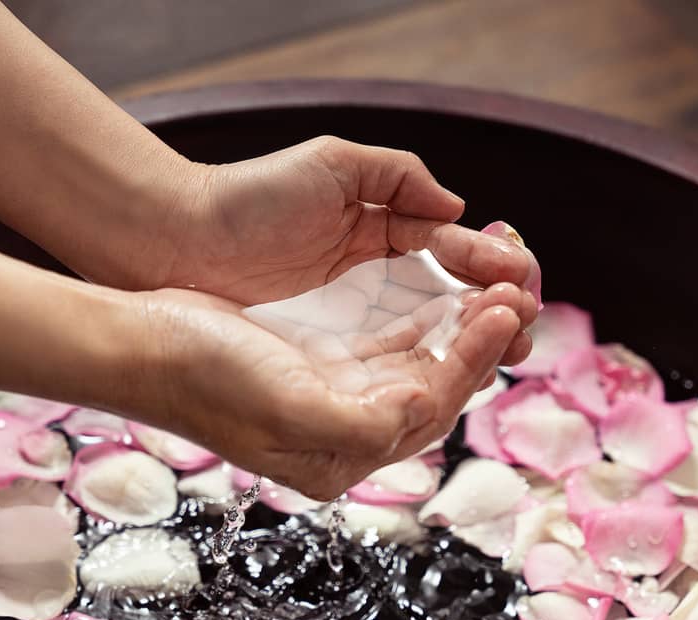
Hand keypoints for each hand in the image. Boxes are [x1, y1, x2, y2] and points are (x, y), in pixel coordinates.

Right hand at [120, 283, 530, 499]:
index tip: (507, 311)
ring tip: (494, 288)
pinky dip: (420, 321)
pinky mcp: (319, 365)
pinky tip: (444, 293)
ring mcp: (333, 399)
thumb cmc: (207, 378)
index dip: (474, 359)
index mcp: (343, 456)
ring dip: (457, 328)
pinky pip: (387, 345)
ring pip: (417, 364)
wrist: (143, 347)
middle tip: (519, 294)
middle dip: (479, 342)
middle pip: (435, 389)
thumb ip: (361, 420)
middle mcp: (345, 434)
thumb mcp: (287, 405)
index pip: (432, 407)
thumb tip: (422, 403)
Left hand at [144, 136, 538, 365]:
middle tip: (522, 321)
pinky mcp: (334, 363)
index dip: (494, 267)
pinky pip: (395, 371)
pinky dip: (430, 372)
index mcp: (388, 230)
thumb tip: (458, 207)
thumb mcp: (332, 167)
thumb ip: (398, 178)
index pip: (459, 253)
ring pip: (437, 342)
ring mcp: (360, 325)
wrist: (175, 244)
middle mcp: (381, 281)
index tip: (518, 280)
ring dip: (475, 345)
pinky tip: (453, 374)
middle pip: (460, 304)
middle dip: (498, 313)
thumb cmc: (249, 199)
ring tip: (503, 346)